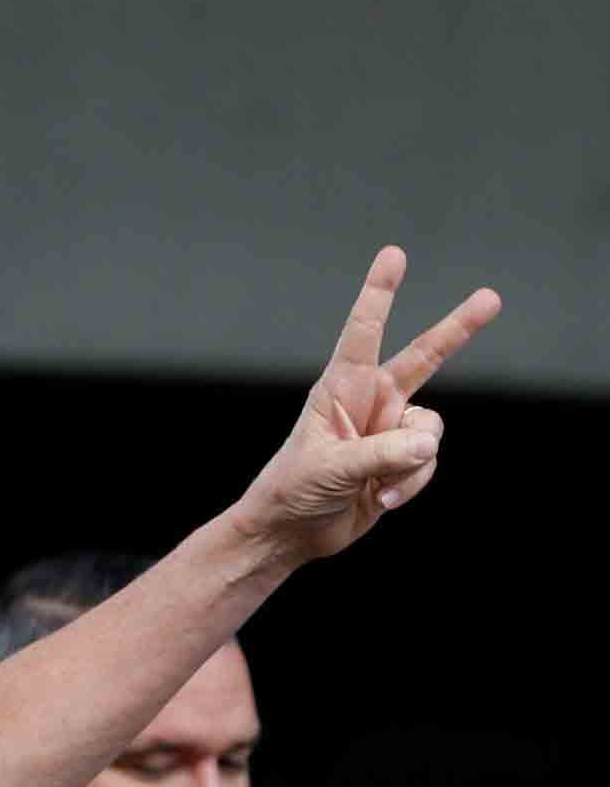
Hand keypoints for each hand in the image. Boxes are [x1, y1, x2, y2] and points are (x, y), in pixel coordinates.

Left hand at [235, 246, 500, 564]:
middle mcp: (371, 401)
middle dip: (458, 329)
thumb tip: (428, 444)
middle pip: (424, 357)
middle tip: (491, 297)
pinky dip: (411, 485)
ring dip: (410, 465)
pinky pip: (428, 463)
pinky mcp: (403, 459)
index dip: (379, 293)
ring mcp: (390, 430)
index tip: (394, 254)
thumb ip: (380, 455)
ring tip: (375, 486)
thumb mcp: (329, 470)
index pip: (363, 334)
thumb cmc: (293, 490)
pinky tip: (381, 500)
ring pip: (431, 430)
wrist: (293, 532)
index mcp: (340, 389)